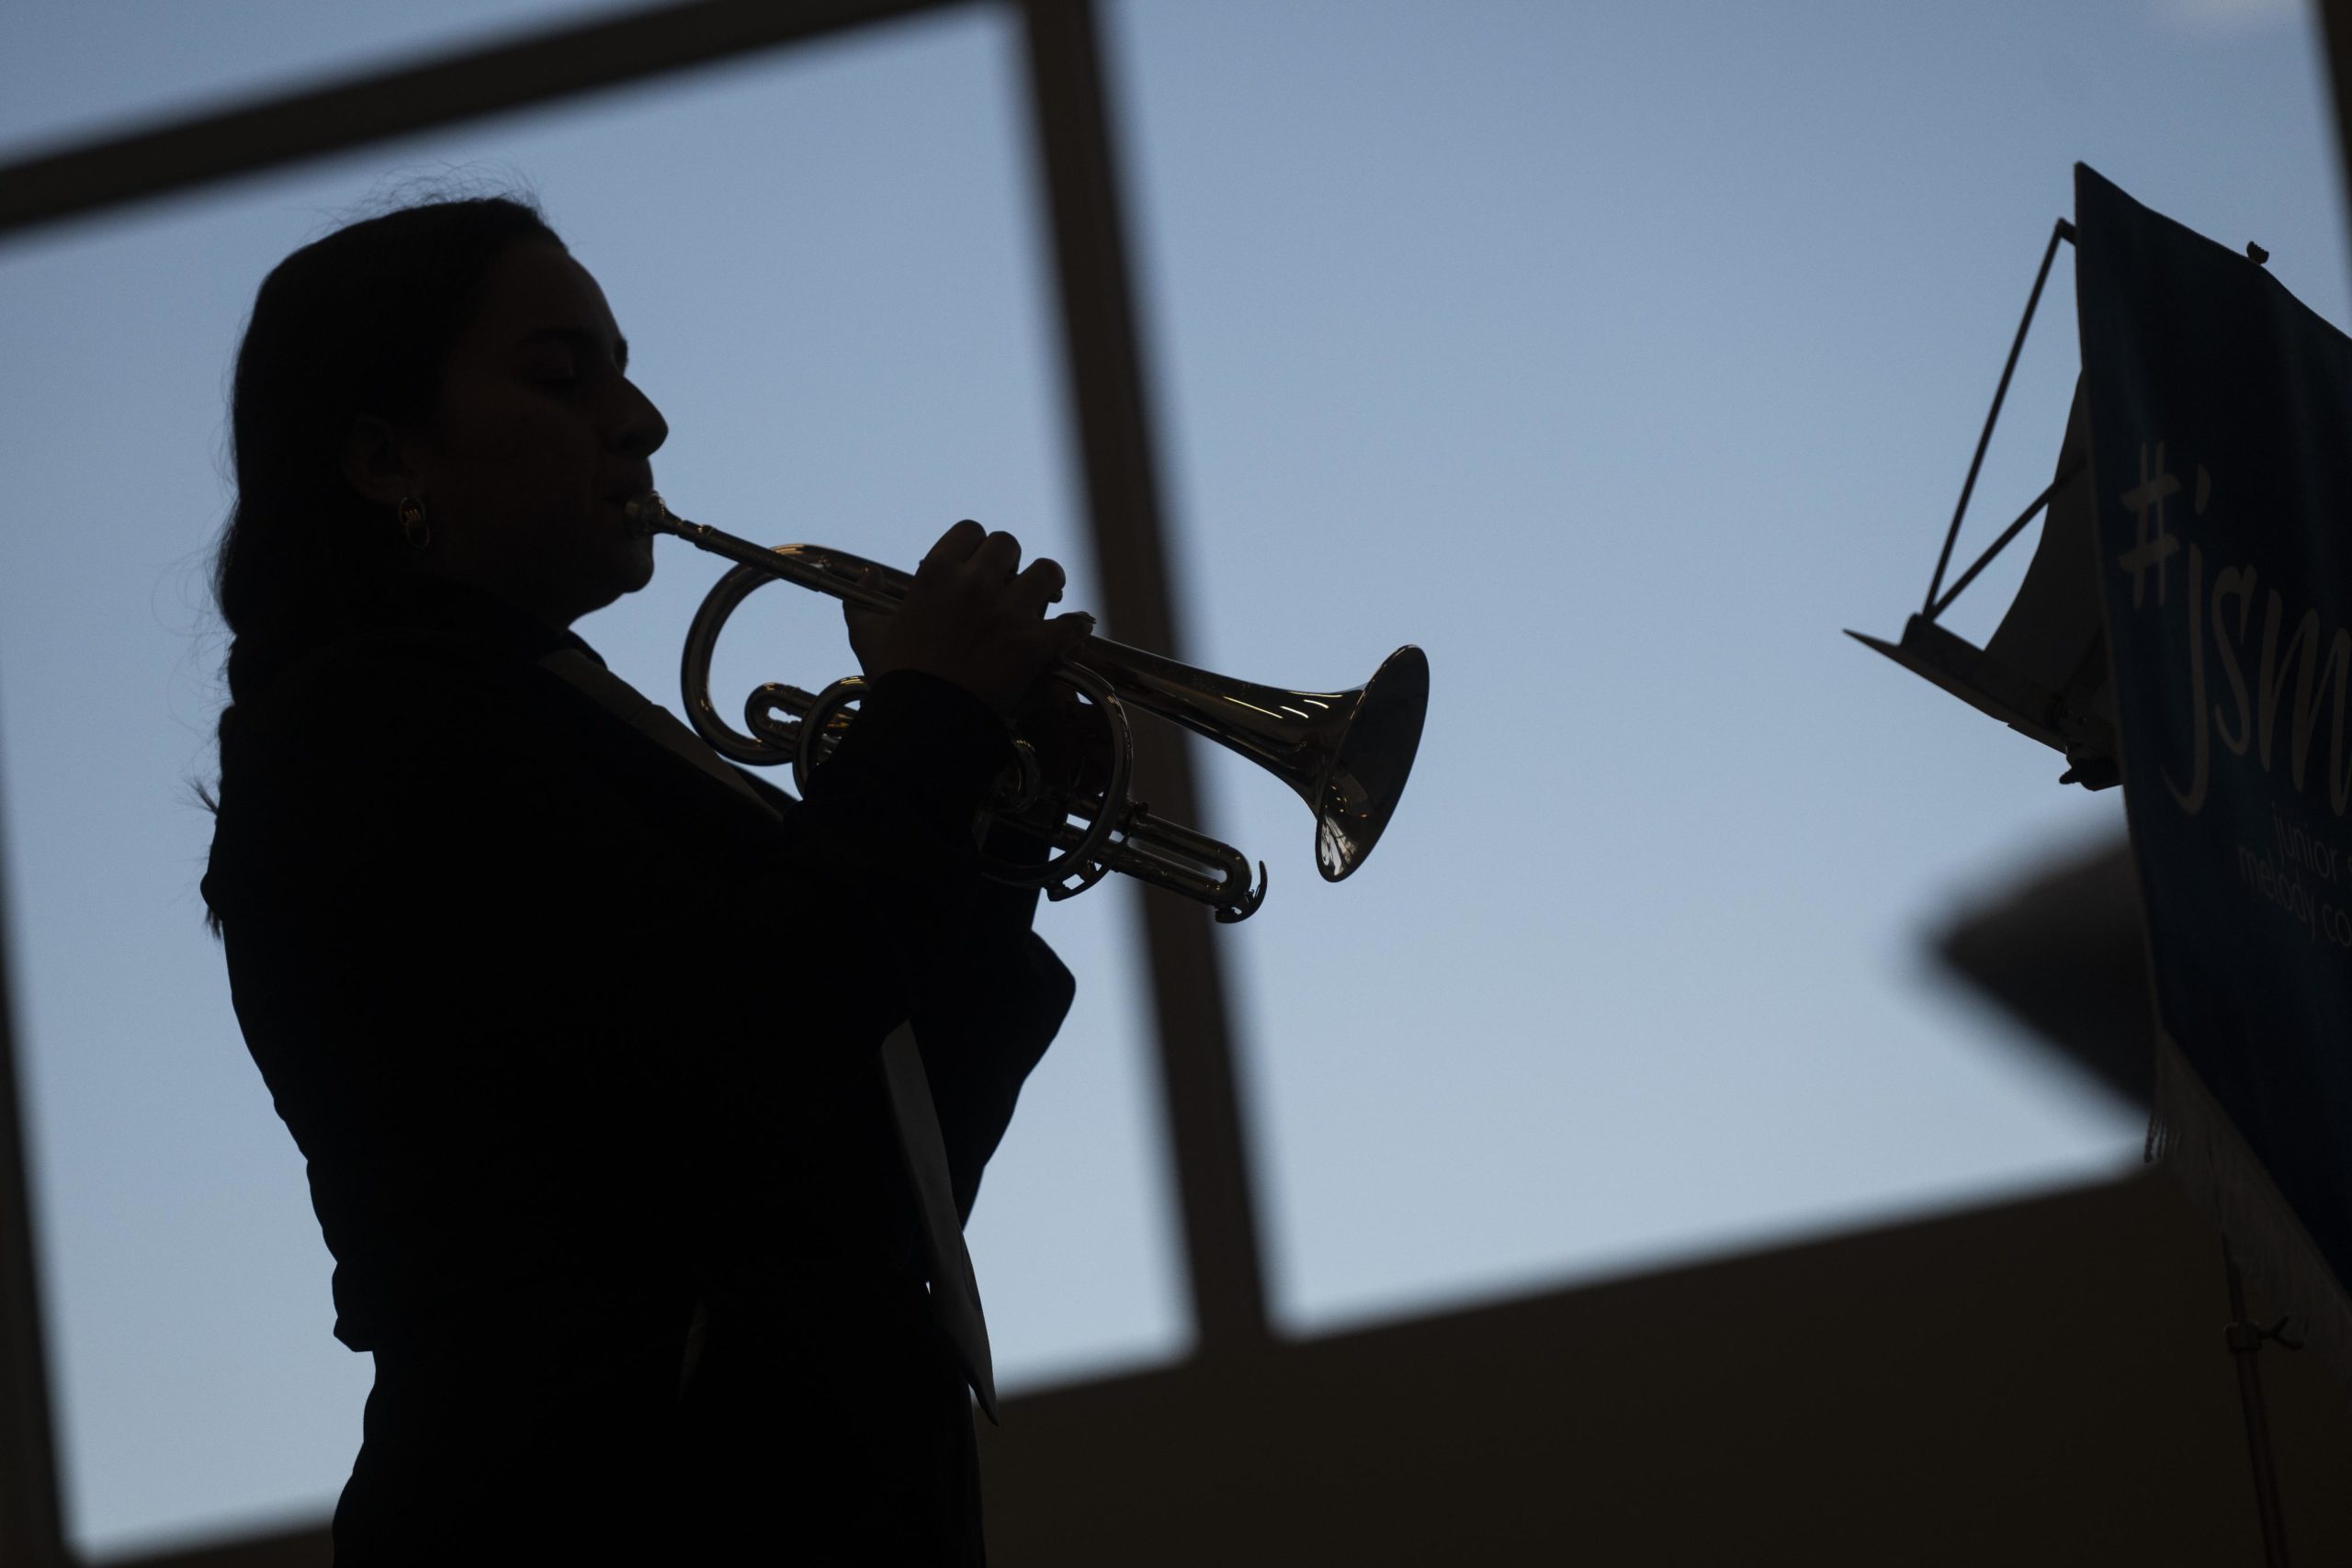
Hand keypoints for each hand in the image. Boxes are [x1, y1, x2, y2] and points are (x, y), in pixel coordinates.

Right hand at [844, 520, 1094, 721]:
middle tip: (1012, 584)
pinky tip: (1072, 632)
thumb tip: (867, 576)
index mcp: (936, 573)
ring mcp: (1007, 613)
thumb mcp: (867, 635)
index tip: (979, 564)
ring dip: (1049, 583)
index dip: (978, 545)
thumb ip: (862, 600)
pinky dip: (1074, 628)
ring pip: (1047, 571)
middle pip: (1009, 544)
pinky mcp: (1033, 645)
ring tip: (1047, 598)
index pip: (971, 530)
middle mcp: (975, 584)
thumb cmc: (895, 680)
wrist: (922, 723)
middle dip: (1012, 562)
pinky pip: (1070, 624)